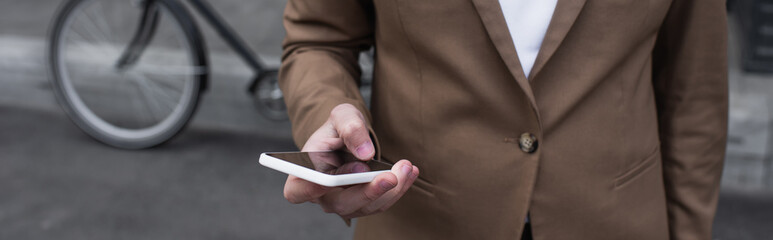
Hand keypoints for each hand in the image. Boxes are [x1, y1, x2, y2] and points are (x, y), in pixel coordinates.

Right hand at [283, 103, 419, 218]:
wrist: (350, 135)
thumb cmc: (339, 127)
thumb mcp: (342, 116)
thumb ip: (350, 129)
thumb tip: (365, 153)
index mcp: (304, 173)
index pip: (298, 190)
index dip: (309, 189)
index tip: (327, 181)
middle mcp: (321, 194)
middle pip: (340, 203)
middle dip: (368, 192)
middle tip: (390, 177)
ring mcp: (343, 202)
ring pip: (366, 206)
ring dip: (390, 190)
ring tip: (406, 167)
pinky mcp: (363, 204)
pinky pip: (381, 202)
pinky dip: (398, 189)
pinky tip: (410, 172)